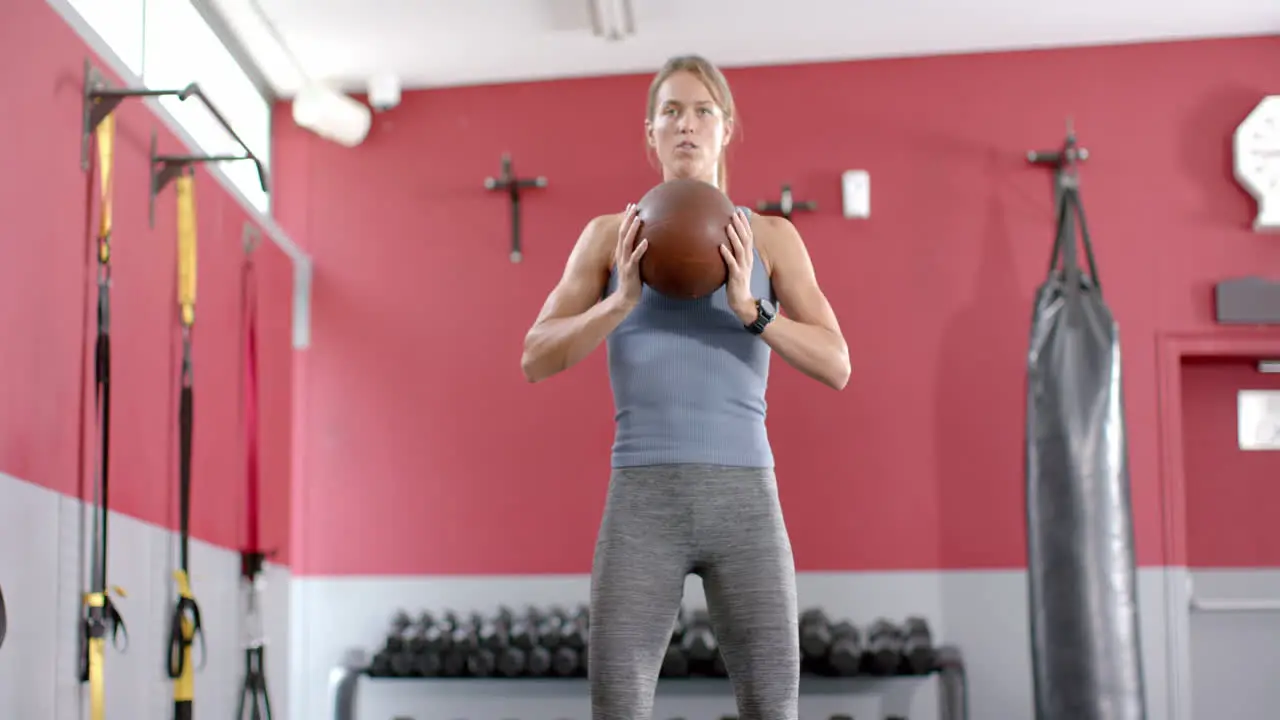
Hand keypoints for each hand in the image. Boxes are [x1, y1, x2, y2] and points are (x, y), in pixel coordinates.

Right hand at [614, 203, 647, 305]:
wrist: (625, 298)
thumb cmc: (632, 282)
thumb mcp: (634, 265)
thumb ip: (638, 255)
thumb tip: (647, 245)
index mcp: (622, 252)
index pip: (623, 231)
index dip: (626, 218)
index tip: (631, 206)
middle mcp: (621, 255)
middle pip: (623, 233)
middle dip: (628, 219)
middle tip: (634, 206)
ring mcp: (625, 262)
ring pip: (627, 243)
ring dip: (633, 230)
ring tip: (639, 218)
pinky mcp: (630, 271)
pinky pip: (635, 258)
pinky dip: (640, 249)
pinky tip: (647, 242)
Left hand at [720, 208, 756, 323]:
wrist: (742, 302)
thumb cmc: (737, 284)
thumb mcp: (736, 267)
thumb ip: (733, 256)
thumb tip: (722, 245)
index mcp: (747, 257)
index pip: (748, 237)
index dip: (744, 224)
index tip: (738, 212)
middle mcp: (747, 260)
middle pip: (746, 239)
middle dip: (740, 225)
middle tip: (734, 213)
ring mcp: (743, 268)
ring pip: (740, 249)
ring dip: (734, 236)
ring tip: (728, 225)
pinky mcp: (736, 276)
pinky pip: (732, 264)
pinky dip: (727, 254)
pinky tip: (721, 246)